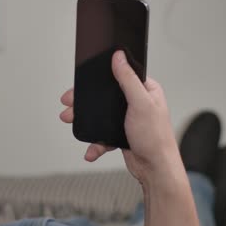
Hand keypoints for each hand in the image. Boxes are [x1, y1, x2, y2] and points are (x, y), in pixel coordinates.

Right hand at [60, 51, 180, 183]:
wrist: (156, 169)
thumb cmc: (156, 138)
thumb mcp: (141, 103)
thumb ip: (128, 79)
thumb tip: (119, 56)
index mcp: (145, 89)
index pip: (120, 75)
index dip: (100, 77)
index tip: (82, 81)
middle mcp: (137, 102)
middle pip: (104, 96)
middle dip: (85, 102)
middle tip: (69, 103)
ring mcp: (128, 119)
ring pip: (100, 116)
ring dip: (85, 121)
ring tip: (71, 121)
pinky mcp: (121, 134)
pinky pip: (103, 135)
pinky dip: (95, 142)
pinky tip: (91, 149)